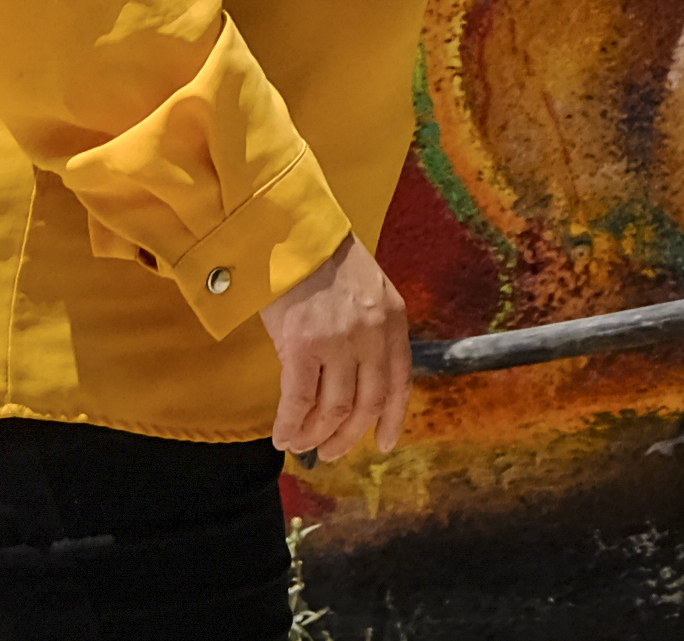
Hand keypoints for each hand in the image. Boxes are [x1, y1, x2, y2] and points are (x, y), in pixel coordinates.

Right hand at [260, 236, 411, 463]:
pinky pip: (298, 402)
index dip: (394, 419)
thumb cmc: (322, 261)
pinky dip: (290, 425)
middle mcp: (372, 334)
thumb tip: (354, 383)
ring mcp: (338, 341)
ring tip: (302, 444)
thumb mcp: (367, 291)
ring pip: (333, 410)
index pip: (401, 383)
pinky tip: (282, 436)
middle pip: (367, 405)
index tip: (386, 444)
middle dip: (349, 437)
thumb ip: (369, 332)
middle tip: (332, 452)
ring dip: (316, 436)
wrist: (289, 231)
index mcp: (393, 320)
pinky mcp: (301, 345)